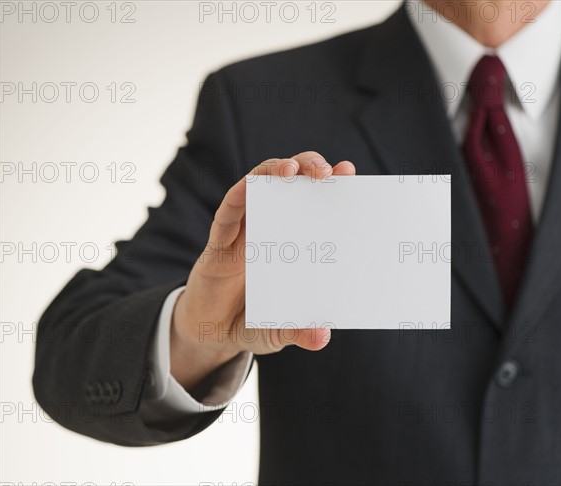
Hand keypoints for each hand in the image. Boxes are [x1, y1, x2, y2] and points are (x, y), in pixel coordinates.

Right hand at [170, 151, 355, 389]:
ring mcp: (243, 232)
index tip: (349, 172)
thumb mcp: (279, 331)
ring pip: (258, 187)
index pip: (313, 203)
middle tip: (327, 172)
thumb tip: (322, 337)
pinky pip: (228, 213)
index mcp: (290, 243)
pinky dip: (238, 196)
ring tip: (292, 169)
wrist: (211, 332)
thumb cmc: (252, 321)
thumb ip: (298, 331)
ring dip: (273, 171)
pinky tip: (249, 186)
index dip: (330, 185)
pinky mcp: (219, 242)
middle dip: (308, 167)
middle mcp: (268, 229)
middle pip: (289, 183)